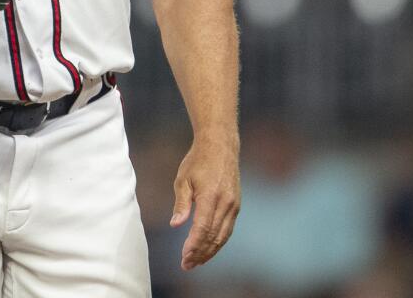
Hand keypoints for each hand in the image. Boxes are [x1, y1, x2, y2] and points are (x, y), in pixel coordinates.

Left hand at [170, 136, 239, 269]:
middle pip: (214, 236)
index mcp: (211, 197)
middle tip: (187, 265)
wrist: (220, 146)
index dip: (193, 246)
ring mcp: (234, 205)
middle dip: (200, 253)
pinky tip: (208, 248)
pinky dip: (218, 241)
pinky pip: (228, 229)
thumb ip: (181, 203)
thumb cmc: (197, 161)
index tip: (184, 257)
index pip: (203, 229)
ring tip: (196, 262)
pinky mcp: (236, 205)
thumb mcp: (183, 179)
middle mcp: (226, 203)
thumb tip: (175, 224)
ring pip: (223, 236)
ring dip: (210, 251)